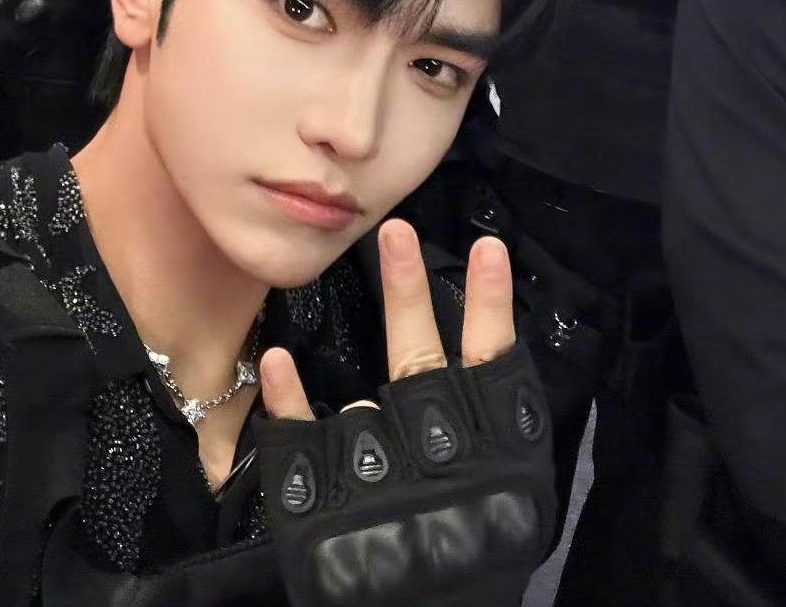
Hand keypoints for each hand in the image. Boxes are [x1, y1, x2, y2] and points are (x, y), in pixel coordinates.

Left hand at [255, 221, 554, 606]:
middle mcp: (441, 458)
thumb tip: (481, 348)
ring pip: (366, 405)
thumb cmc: (473, 554)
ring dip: (366, 410)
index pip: (495, 365)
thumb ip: (493, 426)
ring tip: (375, 449)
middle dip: (408, 293)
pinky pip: (304, 439)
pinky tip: (279, 360)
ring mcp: (382, 479)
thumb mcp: (506, 493)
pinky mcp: (329, 504)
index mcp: (497, 456)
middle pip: (422, 360)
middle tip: (394, 231)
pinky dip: (289, 400)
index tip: (488, 246)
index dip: (491, 306)